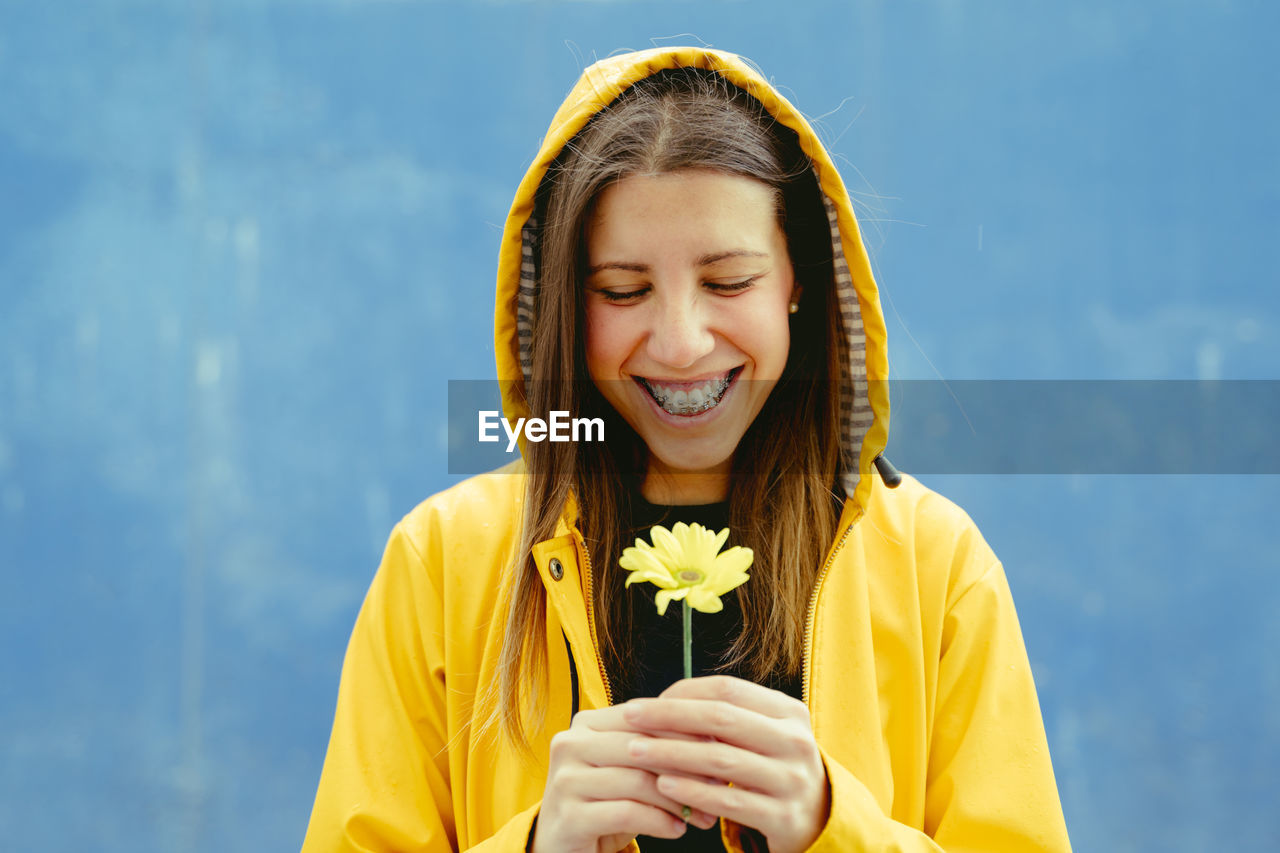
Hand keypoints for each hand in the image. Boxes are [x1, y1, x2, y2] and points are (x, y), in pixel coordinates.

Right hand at [530, 703, 720, 852]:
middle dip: (686, 767)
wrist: (562, 846)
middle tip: (718, 786)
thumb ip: (656, 747)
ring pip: (637, 780)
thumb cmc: (604, 802)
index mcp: (586, 724)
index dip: (685, 732)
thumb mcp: (628, 769)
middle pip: (642, 747)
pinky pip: (627, 812)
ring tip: (703, 816)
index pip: (644, 718)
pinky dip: (660, 822)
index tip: (720, 749)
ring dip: (678, 800)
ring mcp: (564, 780)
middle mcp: (570, 744)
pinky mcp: (567, 816)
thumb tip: (713, 735)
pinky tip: (677, 829)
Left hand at [621, 675, 830, 852]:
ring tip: (636, 751)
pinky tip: (664, 785)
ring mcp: (792, 780)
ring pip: (721, 759)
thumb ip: (727, 718)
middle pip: (722, 718)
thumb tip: (662, 703)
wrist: (819, 818)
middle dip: (669, 716)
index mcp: (789, 712)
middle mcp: (795, 741)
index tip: (648, 702)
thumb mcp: (763, 734)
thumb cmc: (773, 767)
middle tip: (630, 717)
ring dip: (672, 753)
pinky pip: (729, 800)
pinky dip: (693, 791)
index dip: (684, 692)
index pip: (728, 690)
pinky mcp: (783, 816)